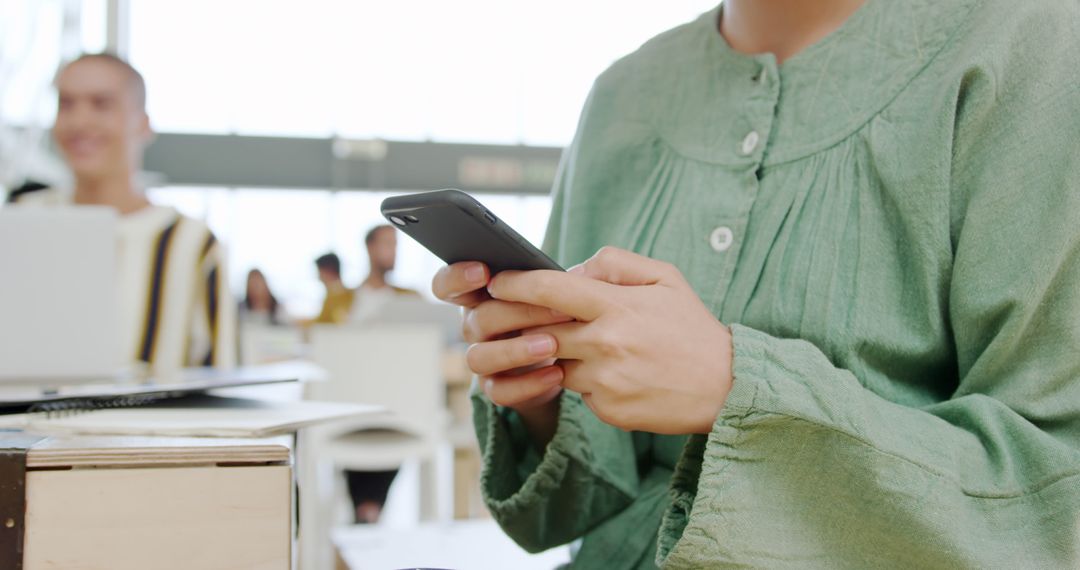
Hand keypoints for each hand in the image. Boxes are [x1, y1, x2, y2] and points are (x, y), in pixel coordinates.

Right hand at [431, 261, 573, 443]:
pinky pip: (500, 391)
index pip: (446, 284)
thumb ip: (549, 280)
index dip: (457, 278)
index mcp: (478, 295)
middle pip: (478, 319)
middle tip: (560, 309)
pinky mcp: (495, 388)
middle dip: (519, 312)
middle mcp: (473, 326)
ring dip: (516, 351)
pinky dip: (529, 384)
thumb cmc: (550, 314)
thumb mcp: (549, 291)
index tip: (483, 272)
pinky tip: (556, 373)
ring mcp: (482, 358)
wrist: (563, 358)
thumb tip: (573, 273)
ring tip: (552, 344)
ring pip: (478, 358)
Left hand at [485, 247, 733, 434]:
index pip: (549, 290)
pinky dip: (582, 380)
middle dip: (514, 323)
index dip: (515, 284)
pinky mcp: (607, 409)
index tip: (496, 282)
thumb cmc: (691, 328)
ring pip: (553, 363)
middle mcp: (605, 343)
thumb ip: (615, 264)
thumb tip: (572, 269)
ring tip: (578, 345)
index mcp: (615, 306)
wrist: (726, 386)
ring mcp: (604, 380)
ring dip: (554, 354)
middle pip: (537, 331)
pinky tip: (610, 374)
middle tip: (498, 315)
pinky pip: (577, 391)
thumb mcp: (665, 278)